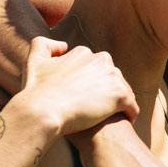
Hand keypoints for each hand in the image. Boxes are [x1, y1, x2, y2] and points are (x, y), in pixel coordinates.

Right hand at [13, 37, 137, 135]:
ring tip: (110, 116)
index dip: (92, 81)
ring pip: (124, 91)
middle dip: (107, 90)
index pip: (96, 67)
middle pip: (112, 77)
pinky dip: (130, 114)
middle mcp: (102, 60)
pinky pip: (133, 106)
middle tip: (98, 107)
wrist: (42, 111)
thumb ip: (44, 45)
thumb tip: (63, 45)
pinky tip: (123, 121)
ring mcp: (113, 77)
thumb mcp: (34, 60)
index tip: (86, 94)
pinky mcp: (121, 96)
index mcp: (84, 53)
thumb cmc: (36, 91)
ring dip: (119, 102)